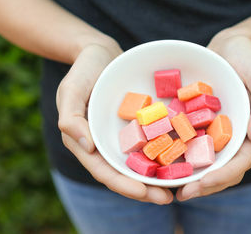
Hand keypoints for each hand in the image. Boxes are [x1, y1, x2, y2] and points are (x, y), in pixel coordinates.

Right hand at [56, 43, 172, 204]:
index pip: (104, 170)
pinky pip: (149, 144)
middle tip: (168, 197)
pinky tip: (179, 160)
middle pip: (124, 174)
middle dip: (145, 189)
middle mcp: (105, 145)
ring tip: (178, 187)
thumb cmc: (83, 69)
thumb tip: (87, 147)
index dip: (123, 184)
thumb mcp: (71, 89)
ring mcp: (120, 137)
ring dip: (156, 178)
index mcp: (86, 143)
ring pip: (139, 163)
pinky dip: (162, 155)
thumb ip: (71, 117)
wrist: (101, 54)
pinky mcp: (135, 127)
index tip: (145, 193)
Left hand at [177, 35, 250, 200]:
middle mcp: (238, 137)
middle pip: (223, 169)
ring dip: (192, 177)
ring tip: (172, 188)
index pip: (241, 162)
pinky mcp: (205, 123)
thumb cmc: (250, 59)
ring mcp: (220, 132)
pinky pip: (194, 143)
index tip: (202, 184)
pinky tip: (165, 162)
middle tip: (182, 195)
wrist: (231, 46)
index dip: (222, 176)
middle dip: (205, 185)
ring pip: (208, 161)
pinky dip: (183, 155)